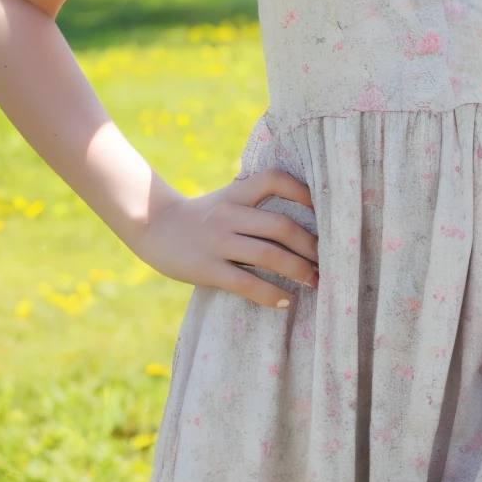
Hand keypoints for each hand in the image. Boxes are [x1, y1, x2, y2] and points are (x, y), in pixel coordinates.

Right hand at [135, 169, 319, 307]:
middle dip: (310, 245)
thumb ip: (254, 202)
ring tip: (315, 281)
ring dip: (298, 270)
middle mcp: (230, 214)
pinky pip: (245, 283)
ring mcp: (218, 241)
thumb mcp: (225, 199)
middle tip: (328, 259)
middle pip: (280, 225)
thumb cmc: (200, 216)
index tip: (325, 209)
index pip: (274, 180)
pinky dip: (270, 294)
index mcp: (237, 193)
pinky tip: (286, 301)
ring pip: (268, 255)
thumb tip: (301, 213)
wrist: (153, 227)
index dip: (302, 191)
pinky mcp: (207, 268)